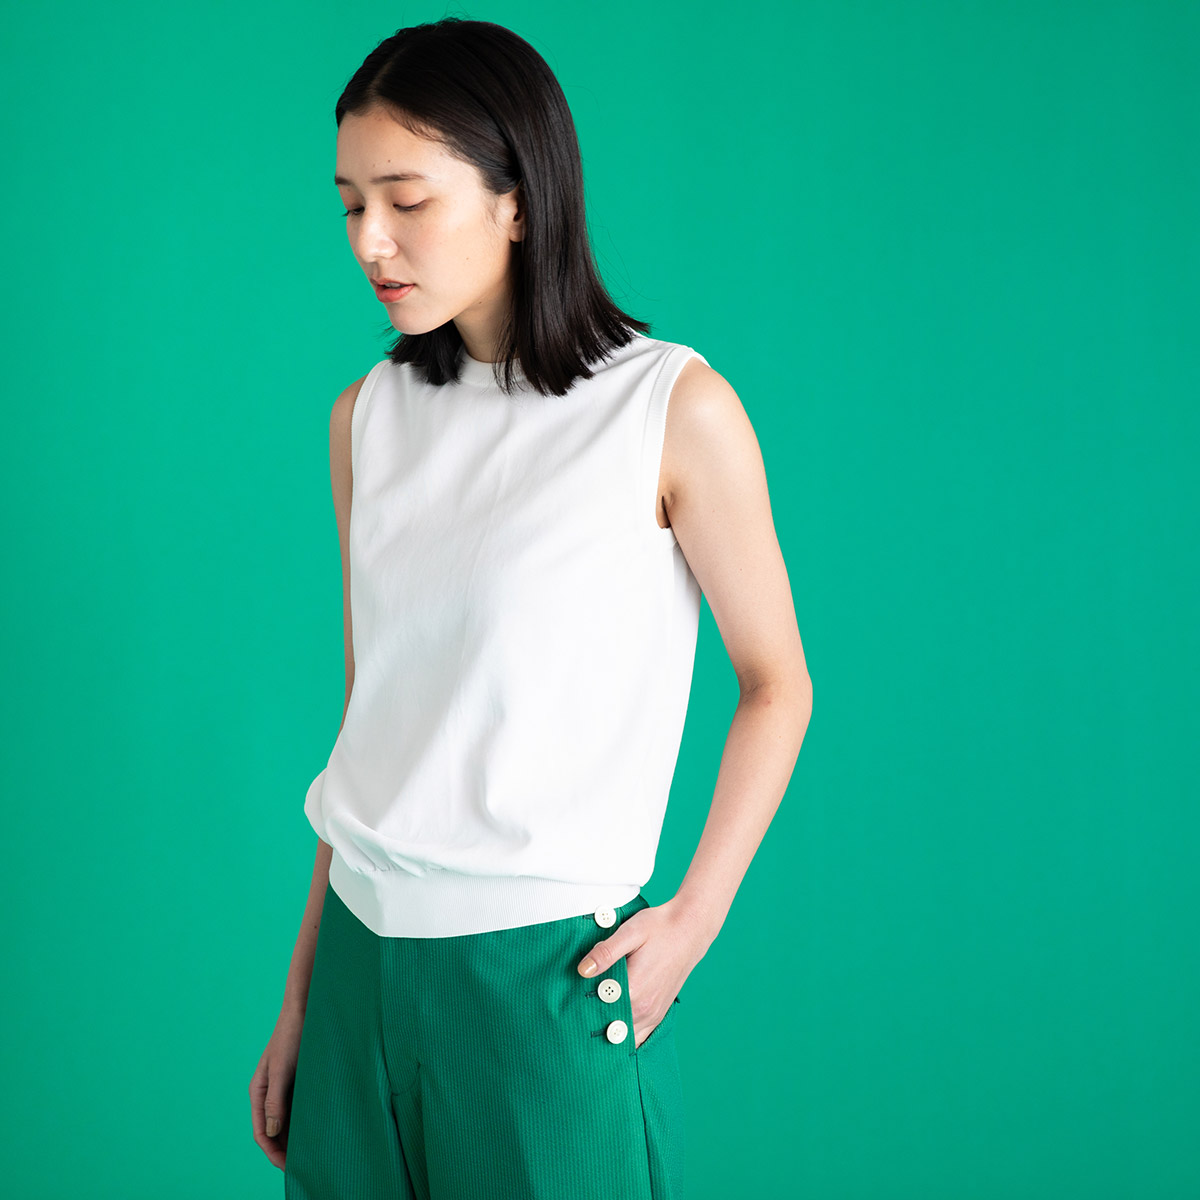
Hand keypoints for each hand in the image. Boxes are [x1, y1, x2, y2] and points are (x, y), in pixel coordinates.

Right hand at [249, 1007, 304, 1169]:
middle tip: (305, 1166)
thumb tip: (272, 1132)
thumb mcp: (282, 1068)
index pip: (261, 1132)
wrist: (307, 1007)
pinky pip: (300, 1107)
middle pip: (274, 1130)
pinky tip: (319, 1129)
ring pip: (288, 1120)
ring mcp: (284, 1087)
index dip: (273, 1153)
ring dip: (296, 1137)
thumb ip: (275, 1100)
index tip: (289, 1167)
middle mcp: (269, 1092)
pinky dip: (306, 1121)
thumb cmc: (293, 1034)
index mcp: (259, 1090)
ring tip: (313, 1153)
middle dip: (285, 1150)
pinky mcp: (299, 1080)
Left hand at [576, 897, 704, 1047]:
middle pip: (610, 1030)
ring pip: (625, 1039)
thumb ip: (606, 952)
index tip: (567, 1010)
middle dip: (591, 1028)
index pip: (598, 1013)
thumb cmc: (659, 928)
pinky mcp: (659, 1013)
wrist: (689, 929)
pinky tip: (613, 1032)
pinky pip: (640, 1037)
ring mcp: (654, 1014)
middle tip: (573, 1022)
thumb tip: (583, 970)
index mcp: (635, 991)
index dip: (580, 1012)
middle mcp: (645, 1009)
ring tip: (589, 1028)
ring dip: (608, 1036)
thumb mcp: (631, 932)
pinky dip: (626, 1038)